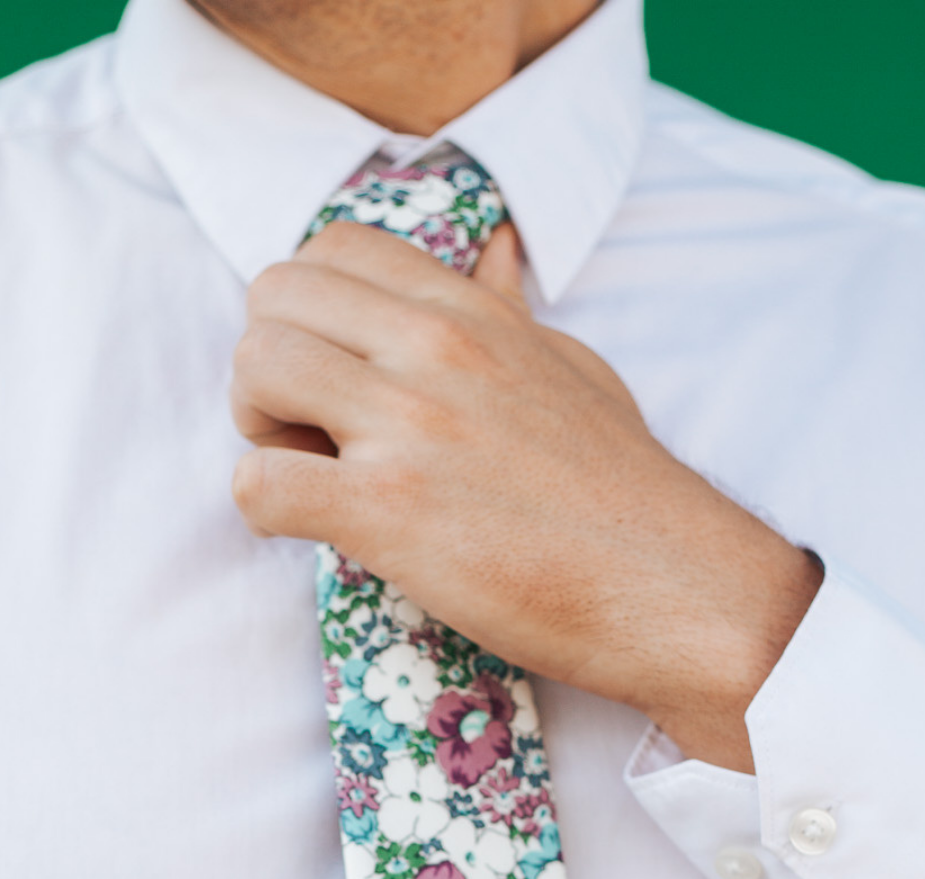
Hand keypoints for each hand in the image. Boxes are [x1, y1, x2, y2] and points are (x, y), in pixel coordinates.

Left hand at [231, 221, 821, 771]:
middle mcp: (434, 350)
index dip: (306, 310)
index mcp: (471, 312)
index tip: (333, 375)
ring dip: (257, 432)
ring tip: (309, 481)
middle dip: (265, 368)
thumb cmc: (620, 492)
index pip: (333, 247)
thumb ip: (507, 315)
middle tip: (304, 435)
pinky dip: (262, 511)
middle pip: (272, 298)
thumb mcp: (568, 368)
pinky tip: (311, 532)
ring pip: (255, 371)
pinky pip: (258, 485)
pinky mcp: (388, 513)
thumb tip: (492, 255)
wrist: (668, 586)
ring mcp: (409, 427)